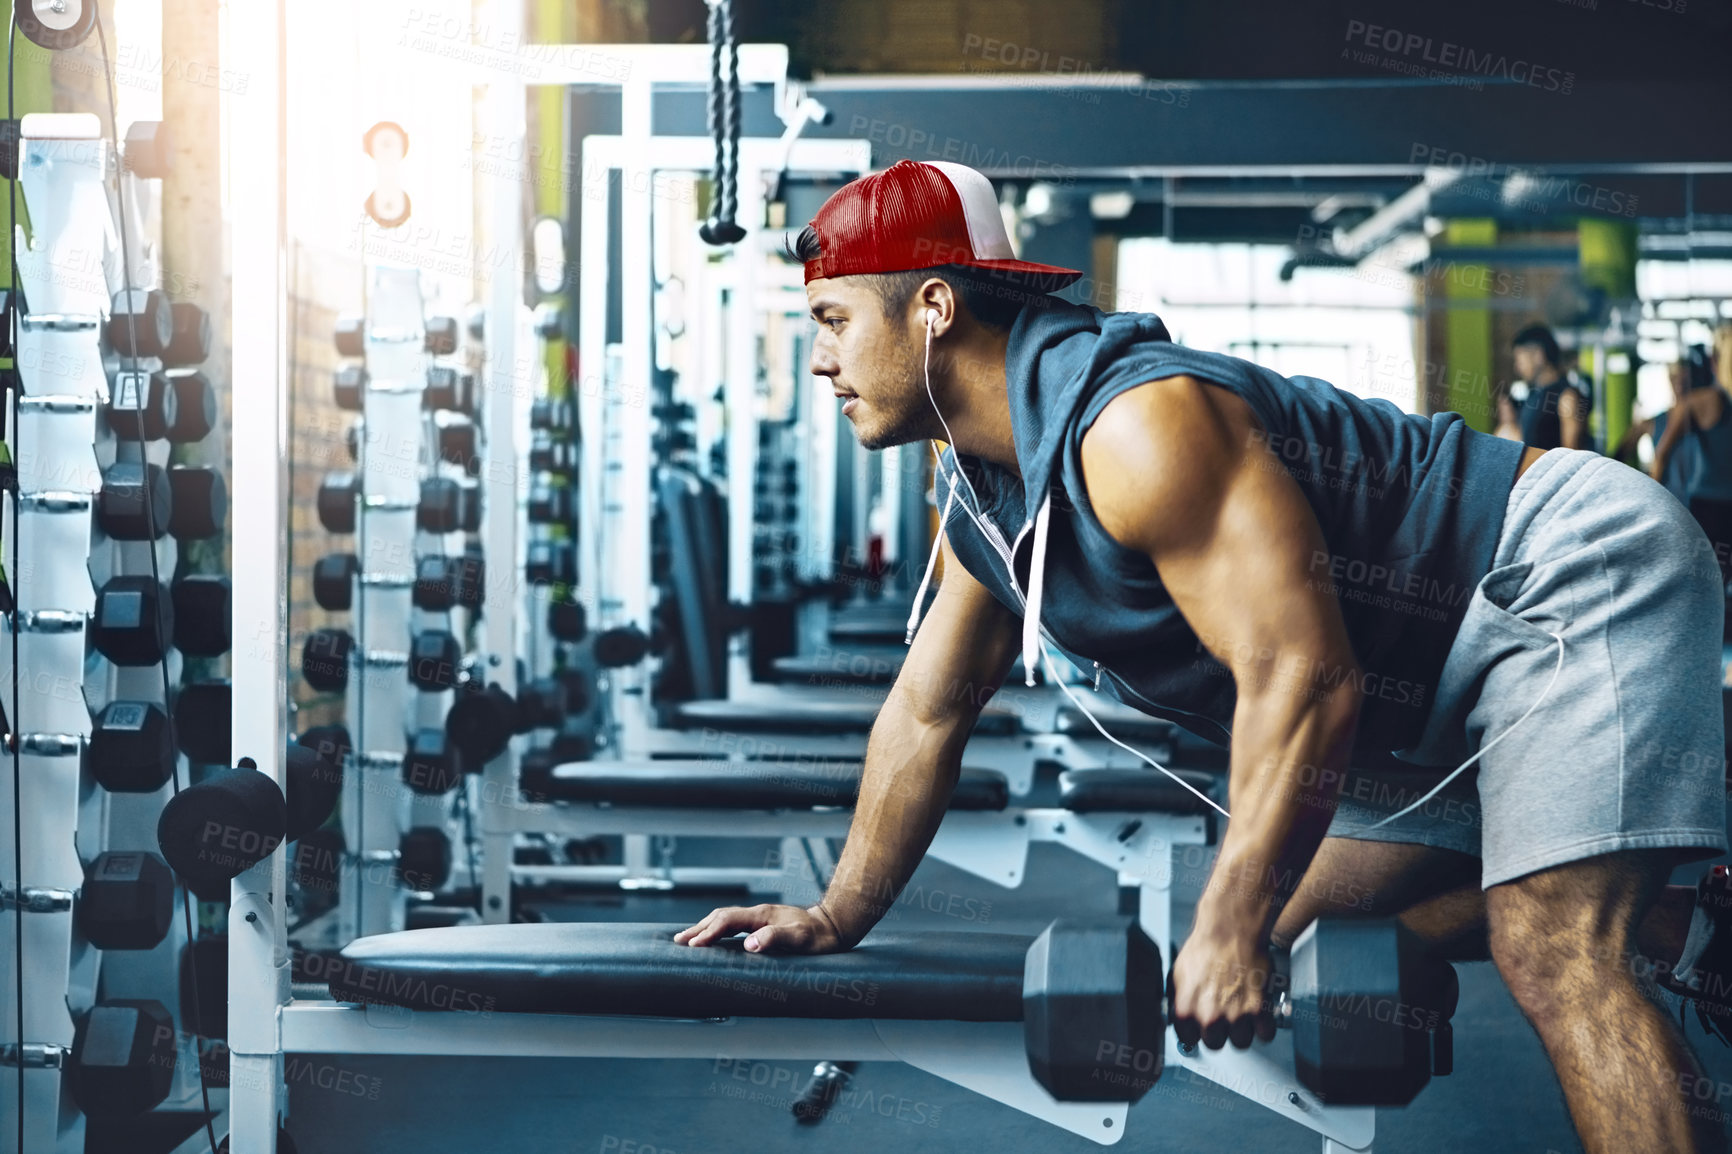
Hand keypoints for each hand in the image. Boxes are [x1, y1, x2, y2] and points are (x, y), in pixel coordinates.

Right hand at [673, 903, 845, 953]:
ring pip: (725, 919)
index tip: (693, 946)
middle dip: (698, 929)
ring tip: (688, 939)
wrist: (833, 926)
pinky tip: (714, 937)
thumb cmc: (818, 936)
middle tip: (678, 942)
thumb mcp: (799, 939)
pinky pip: (733, 924)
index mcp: (761, 915)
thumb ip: (775, 938)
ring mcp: (760, 917)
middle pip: (720, 917)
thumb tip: (749, 944)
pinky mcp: (763, 923)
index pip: (727, 921)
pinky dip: (717, 929)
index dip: (708, 933)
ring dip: (705, 928)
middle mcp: (758, 913)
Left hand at [1169, 922, 1277, 1051]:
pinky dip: (1264, 1025)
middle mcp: (1209, 1018)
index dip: (1197, 1031)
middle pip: (1216, 1044)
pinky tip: (1257, 1013)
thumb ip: (1178, 1000)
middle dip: (1220, 1031)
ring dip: (1243, 1030)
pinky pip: (1264, 1034)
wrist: (1231, 931)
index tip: (1202, 1026)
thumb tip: (1176, 1016)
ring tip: (1241, 1012)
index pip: (1189, 1040)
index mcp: (1186, 1011)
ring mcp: (1235, 1016)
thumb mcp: (1178, 975)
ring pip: (1241, 1042)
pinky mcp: (1258, 1010)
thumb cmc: (1206, 948)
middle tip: (1223, 1015)